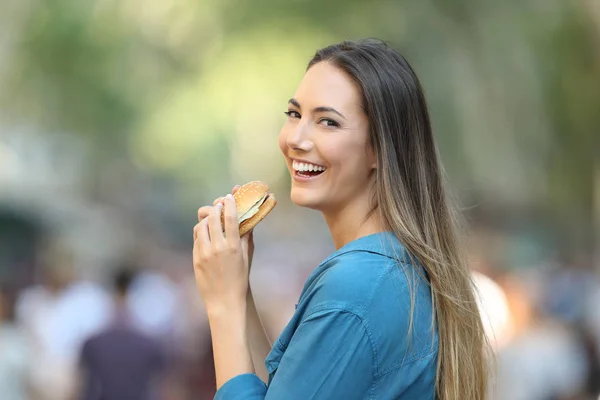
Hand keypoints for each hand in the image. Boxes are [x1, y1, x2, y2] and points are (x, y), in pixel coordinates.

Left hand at [193, 194, 249, 313]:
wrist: (224, 300)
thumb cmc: (240, 278)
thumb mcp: (247, 257)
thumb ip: (246, 237)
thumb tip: (248, 220)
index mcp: (233, 246)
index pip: (229, 218)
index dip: (229, 203)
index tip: (229, 196)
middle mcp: (217, 247)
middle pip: (212, 217)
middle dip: (216, 207)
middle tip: (219, 205)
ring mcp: (204, 253)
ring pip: (201, 226)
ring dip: (207, 219)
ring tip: (212, 218)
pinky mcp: (196, 258)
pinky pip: (196, 238)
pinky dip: (201, 231)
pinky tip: (207, 233)